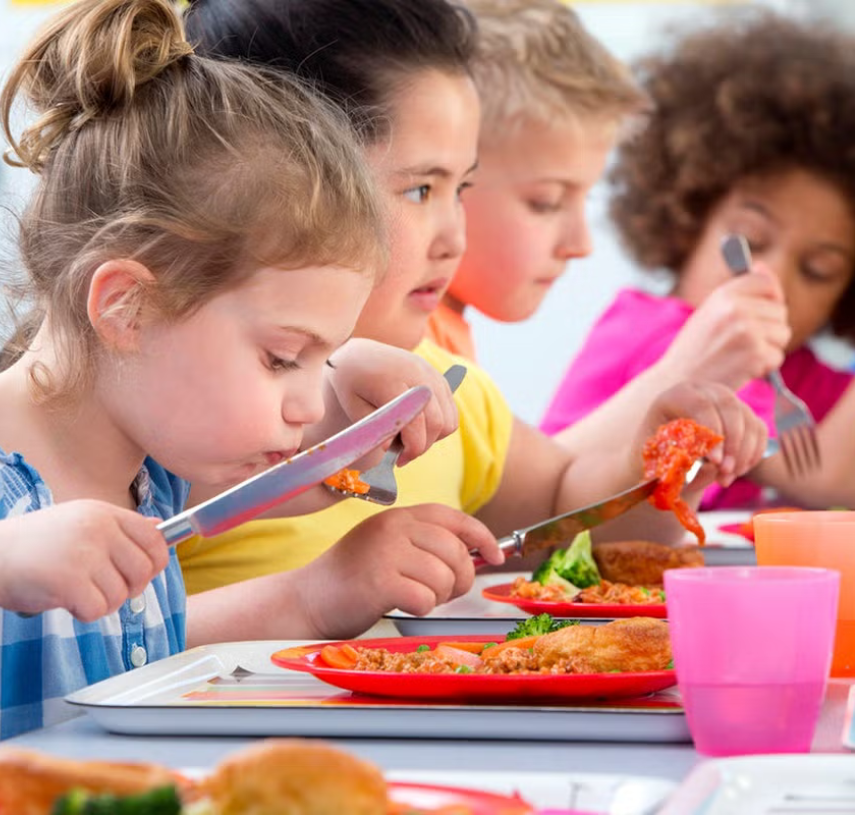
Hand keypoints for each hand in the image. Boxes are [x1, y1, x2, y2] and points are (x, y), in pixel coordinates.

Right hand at [0, 500, 168, 620]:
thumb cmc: (37, 543)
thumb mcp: (81, 522)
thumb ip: (120, 527)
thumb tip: (159, 528)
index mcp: (104, 513)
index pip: (154, 538)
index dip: (156, 561)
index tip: (144, 573)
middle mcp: (98, 529)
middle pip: (144, 570)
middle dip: (130, 588)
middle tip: (105, 589)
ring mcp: (84, 554)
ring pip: (121, 594)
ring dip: (103, 603)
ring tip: (79, 592)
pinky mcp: (69, 580)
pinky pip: (98, 609)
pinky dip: (85, 613)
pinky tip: (68, 601)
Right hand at [296, 504, 503, 638]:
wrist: (307, 600)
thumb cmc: (353, 578)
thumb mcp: (388, 546)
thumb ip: (425, 544)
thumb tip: (478, 553)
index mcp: (399, 516)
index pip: (454, 518)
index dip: (482, 537)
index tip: (495, 555)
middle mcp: (393, 527)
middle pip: (455, 551)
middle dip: (460, 579)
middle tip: (444, 592)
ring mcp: (385, 552)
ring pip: (444, 577)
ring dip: (438, 596)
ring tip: (416, 597)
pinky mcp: (379, 581)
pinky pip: (425, 599)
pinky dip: (420, 608)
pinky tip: (400, 604)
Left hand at [322, 338, 458, 465]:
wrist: (359, 355)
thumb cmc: (352, 383)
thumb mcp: (353, 407)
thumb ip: (374, 429)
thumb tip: (390, 448)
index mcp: (392, 381)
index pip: (415, 423)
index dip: (411, 448)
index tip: (398, 460)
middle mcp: (418, 374)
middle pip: (437, 423)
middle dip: (422, 446)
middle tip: (403, 455)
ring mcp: (431, 374)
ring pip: (449, 419)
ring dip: (433, 437)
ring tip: (410, 439)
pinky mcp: (439, 377)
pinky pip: (451, 411)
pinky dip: (440, 426)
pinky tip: (419, 428)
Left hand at [640, 381, 767, 489]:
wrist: (667, 448)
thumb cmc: (658, 451)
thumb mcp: (658, 454)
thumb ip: (677, 458)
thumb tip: (707, 468)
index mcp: (679, 395)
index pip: (701, 405)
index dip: (712, 432)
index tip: (714, 461)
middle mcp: (706, 391)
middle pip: (730, 408)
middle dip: (732, 443)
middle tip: (725, 471)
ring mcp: (728, 401)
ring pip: (748, 421)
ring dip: (742, 453)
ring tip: (726, 478)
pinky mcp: (744, 414)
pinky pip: (758, 431)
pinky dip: (752, 454)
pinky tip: (736, 472)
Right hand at [658, 267, 790, 389]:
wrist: (677, 383)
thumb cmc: (694, 350)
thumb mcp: (709, 312)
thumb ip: (737, 292)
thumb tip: (763, 267)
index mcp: (723, 295)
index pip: (765, 283)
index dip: (771, 296)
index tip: (765, 309)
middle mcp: (736, 309)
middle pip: (780, 311)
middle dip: (769, 328)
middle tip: (742, 342)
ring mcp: (747, 332)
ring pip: (783, 334)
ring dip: (768, 348)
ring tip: (740, 355)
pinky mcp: (755, 355)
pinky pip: (777, 357)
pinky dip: (763, 366)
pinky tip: (741, 369)